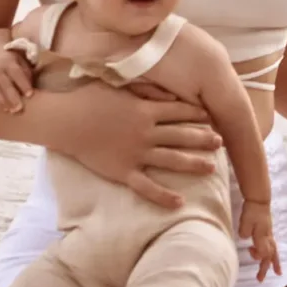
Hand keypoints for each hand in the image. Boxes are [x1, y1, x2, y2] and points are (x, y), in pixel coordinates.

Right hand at [0, 46, 33, 114]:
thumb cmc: (9, 58)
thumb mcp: (19, 59)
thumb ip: (26, 71)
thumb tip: (32, 85)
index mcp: (8, 61)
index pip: (17, 73)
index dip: (23, 84)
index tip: (30, 95)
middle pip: (5, 84)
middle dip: (13, 97)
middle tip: (20, 109)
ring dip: (4, 102)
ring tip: (12, 112)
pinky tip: (4, 108)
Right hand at [35, 80, 221, 208]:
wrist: (65, 121)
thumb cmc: (89, 98)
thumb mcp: (120, 84)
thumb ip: (146, 88)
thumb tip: (170, 93)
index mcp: (146, 109)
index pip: (180, 111)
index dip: (198, 115)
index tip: (212, 117)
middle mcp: (146, 132)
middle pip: (182, 135)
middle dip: (204, 139)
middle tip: (221, 143)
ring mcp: (136, 153)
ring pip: (172, 159)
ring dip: (194, 164)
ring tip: (212, 167)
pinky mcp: (124, 171)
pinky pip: (147, 187)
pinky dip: (164, 196)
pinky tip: (180, 202)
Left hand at [239, 200, 280, 282]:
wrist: (259, 200)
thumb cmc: (251, 211)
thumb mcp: (246, 221)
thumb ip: (245, 232)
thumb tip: (247, 239)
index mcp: (262, 236)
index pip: (263, 251)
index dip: (258, 256)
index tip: (250, 252)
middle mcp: (267, 237)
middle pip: (269, 255)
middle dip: (266, 267)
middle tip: (261, 279)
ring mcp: (269, 235)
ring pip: (273, 251)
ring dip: (274, 262)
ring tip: (278, 272)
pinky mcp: (268, 232)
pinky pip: (273, 247)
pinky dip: (273, 254)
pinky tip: (272, 257)